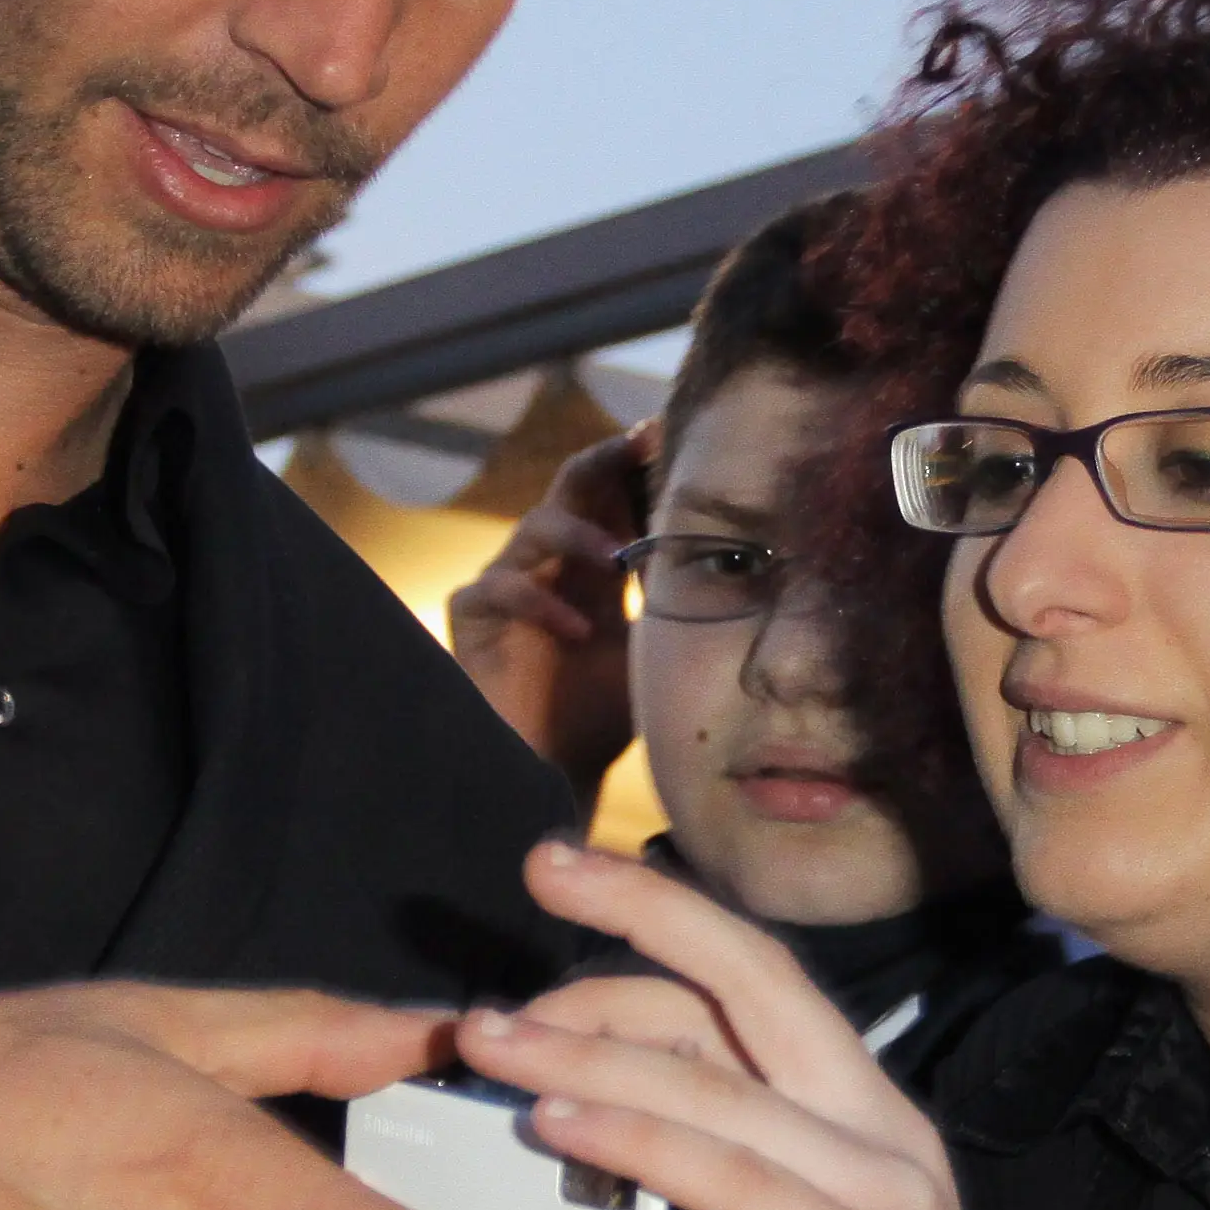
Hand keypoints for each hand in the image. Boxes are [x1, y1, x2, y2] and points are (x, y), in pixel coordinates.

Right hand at [444, 430, 648, 808]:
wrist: (552, 775)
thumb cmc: (601, 716)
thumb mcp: (652, 649)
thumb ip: (674, 601)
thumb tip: (738, 562)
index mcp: (592, 565)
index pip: (612, 493)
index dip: (636, 464)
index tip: (671, 435)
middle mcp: (550, 563)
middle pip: (572, 487)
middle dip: (606, 462)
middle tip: (642, 444)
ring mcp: (507, 583)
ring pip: (536, 526)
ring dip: (580, 535)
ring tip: (618, 558)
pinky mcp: (471, 617)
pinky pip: (499, 588)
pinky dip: (539, 603)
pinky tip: (579, 630)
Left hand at [453, 840, 1079, 1209]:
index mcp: (851, 1131)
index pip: (751, 994)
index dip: (658, 937)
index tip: (562, 898)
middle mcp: (874, 1132)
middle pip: (752, 981)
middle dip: (641, 913)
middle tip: (541, 868)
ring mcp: (879, 1189)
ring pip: (718, 1079)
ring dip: (590, 1046)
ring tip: (488, 1035)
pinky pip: (733, 1178)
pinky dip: (637, 1140)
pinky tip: (556, 1122)